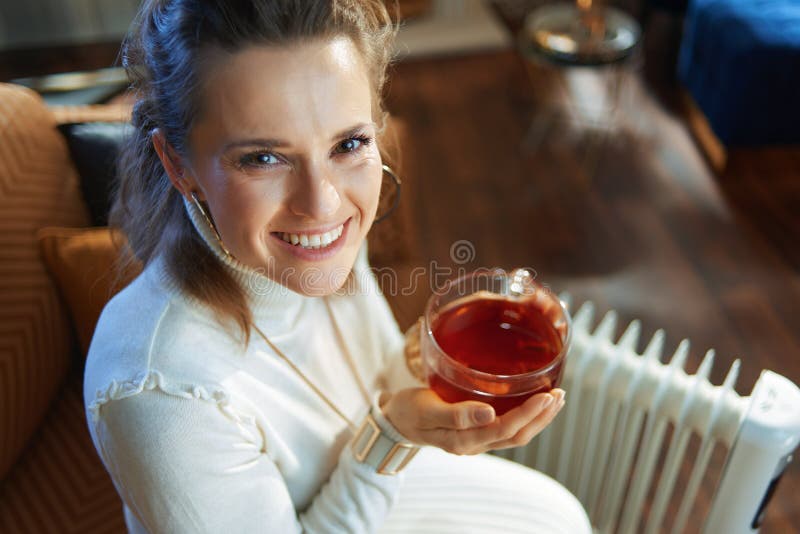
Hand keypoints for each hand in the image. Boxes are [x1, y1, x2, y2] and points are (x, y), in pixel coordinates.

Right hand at [380, 388, 565, 454]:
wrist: (394, 420)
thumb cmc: (409, 410)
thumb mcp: (427, 409)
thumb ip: (457, 414)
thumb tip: (488, 413)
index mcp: (463, 440)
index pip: (505, 429)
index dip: (529, 414)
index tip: (547, 396)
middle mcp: (473, 444)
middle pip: (517, 435)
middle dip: (541, 417)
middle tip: (559, 395)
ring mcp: (475, 440)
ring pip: (514, 434)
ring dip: (537, 418)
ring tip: (555, 400)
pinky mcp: (475, 431)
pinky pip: (506, 427)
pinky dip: (524, 416)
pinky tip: (532, 403)